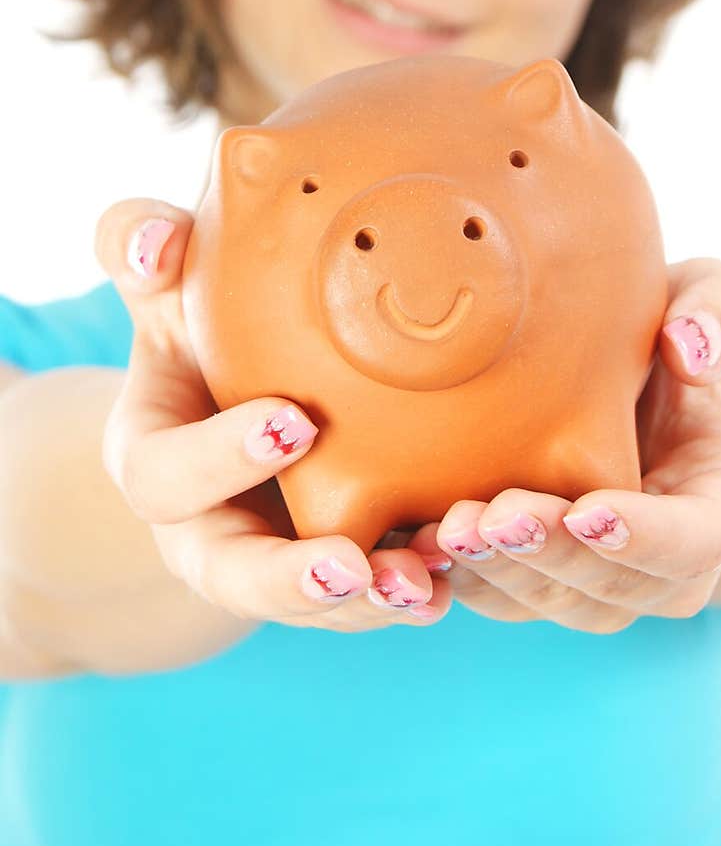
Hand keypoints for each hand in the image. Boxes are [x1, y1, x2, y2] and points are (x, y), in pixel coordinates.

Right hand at [95, 200, 452, 635]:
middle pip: (229, 575)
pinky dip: (405, 593)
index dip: (219, 457)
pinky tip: (453, 581)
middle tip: (350, 564)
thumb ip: (142, 247)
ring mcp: (268, 560)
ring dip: (364, 603)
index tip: (295, 424)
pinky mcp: (328, 570)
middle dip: (288, 579)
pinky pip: (362, 602)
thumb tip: (159, 242)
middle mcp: (202, 528)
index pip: (163, 474)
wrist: (242, 388)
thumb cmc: (200, 326)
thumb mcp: (166, 287)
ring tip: (423, 585)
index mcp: (151, 457)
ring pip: (308, 604)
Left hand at [409, 258, 720, 631]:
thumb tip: (692, 344)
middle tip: (491, 519)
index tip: (590, 508)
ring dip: (500, 575)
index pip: (700, 541)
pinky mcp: (549, 576)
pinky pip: (507, 597)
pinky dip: (461, 577)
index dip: (646, 536)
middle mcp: (676, 562)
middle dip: (552, 558)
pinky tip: (411, 539)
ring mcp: (610, 579)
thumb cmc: (679, 324)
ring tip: (443, 529)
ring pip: (557, 604)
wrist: (639, 373)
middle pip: (618, 589)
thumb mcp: (714, 298)